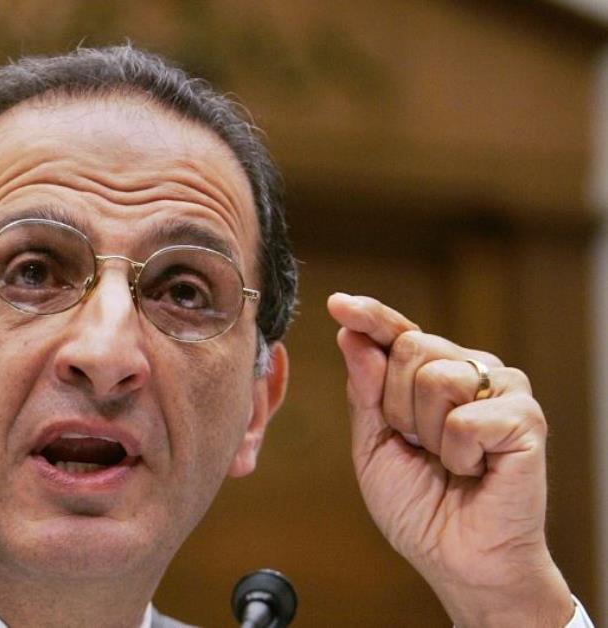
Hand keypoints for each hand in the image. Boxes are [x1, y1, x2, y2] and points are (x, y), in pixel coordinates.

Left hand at [327, 293, 573, 626]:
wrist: (457, 559)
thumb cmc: (419, 506)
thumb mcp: (372, 446)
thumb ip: (364, 391)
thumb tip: (352, 335)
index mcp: (429, 376)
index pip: (397, 332)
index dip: (369, 315)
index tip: (337, 303)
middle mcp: (468, 372)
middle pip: (410, 347)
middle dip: (395, 406)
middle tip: (418, 447)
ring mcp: (501, 390)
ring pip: (436, 376)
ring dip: (426, 432)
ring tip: (447, 460)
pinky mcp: (525, 418)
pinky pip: (465, 416)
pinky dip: (458, 454)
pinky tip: (474, 471)